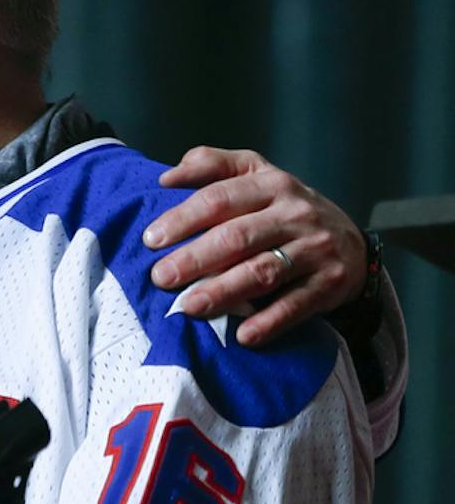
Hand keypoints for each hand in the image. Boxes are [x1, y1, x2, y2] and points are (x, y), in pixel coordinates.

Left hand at [143, 146, 366, 346]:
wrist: (352, 245)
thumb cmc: (284, 210)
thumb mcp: (256, 176)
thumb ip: (213, 166)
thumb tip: (167, 177)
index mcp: (272, 184)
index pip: (221, 198)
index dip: (184, 218)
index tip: (151, 239)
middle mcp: (295, 213)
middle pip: (238, 236)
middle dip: (196, 258)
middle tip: (160, 277)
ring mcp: (316, 248)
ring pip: (264, 271)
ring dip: (224, 291)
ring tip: (189, 306)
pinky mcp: (331, 282)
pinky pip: (297, 304)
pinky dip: (270, 321)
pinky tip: (243, 336)